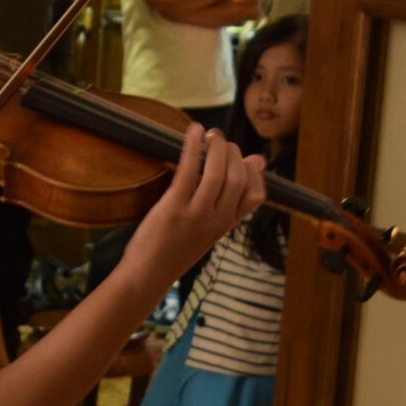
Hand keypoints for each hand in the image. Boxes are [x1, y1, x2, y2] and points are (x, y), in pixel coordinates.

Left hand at [122, 122, 263, 295]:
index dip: (252, 172)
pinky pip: (189, 170)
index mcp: (227, 225)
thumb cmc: (176, 249)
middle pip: (238, 177)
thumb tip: (257, 162)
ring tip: (210, 135)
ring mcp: (197, 214)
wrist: (148, 275)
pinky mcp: (174, 207)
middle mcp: (217, 220)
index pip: (256, 194)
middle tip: (219, 140)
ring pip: (218, 172)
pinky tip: (193, 131)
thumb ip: (230, 199)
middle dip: (232, 152)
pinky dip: (192, 146)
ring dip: (216, 146)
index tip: (241, 159)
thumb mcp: (210, 228)